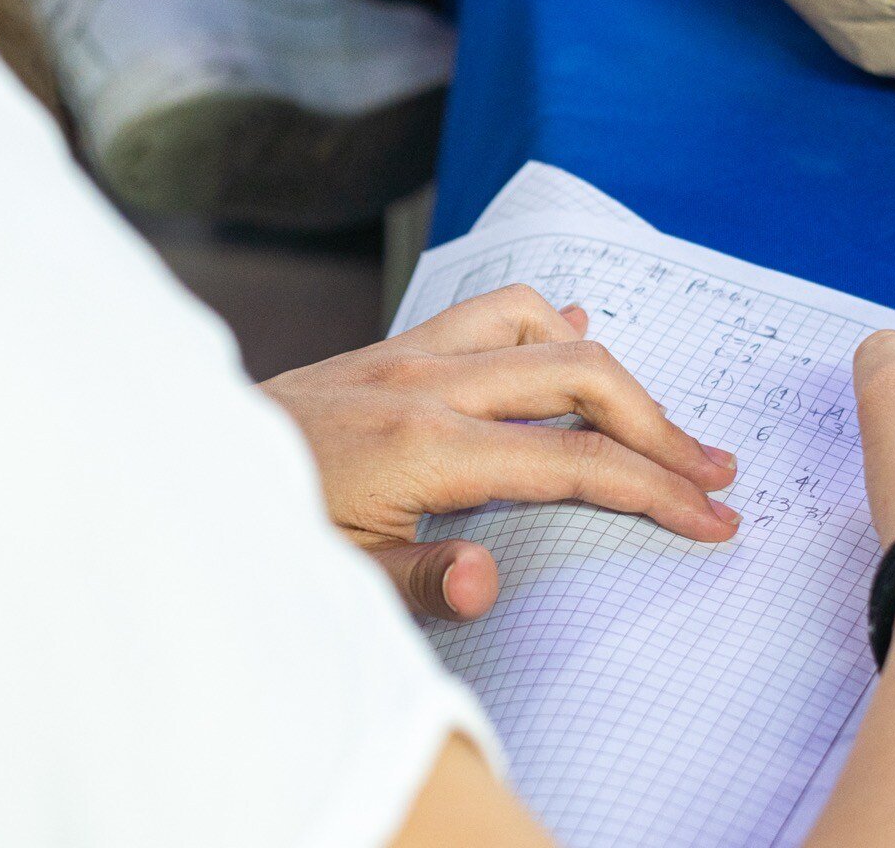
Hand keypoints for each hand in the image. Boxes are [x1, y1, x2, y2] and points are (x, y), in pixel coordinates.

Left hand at [260, 285, 740, 621]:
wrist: (179, 468)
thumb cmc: (262, 530)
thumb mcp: (337, 578)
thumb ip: (421, 580)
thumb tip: (495, 581)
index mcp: (425, 447)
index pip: (575, 463)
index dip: (657, 491)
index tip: (715, 519)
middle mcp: (426, 383)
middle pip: (581, 377)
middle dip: (660, 426)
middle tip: (714, 472)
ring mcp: (408, 356)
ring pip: (538, 325)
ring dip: (608, 368)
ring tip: (652, 421)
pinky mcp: (391, 349)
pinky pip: (488, 313)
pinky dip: (545, 325)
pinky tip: (572, 336)